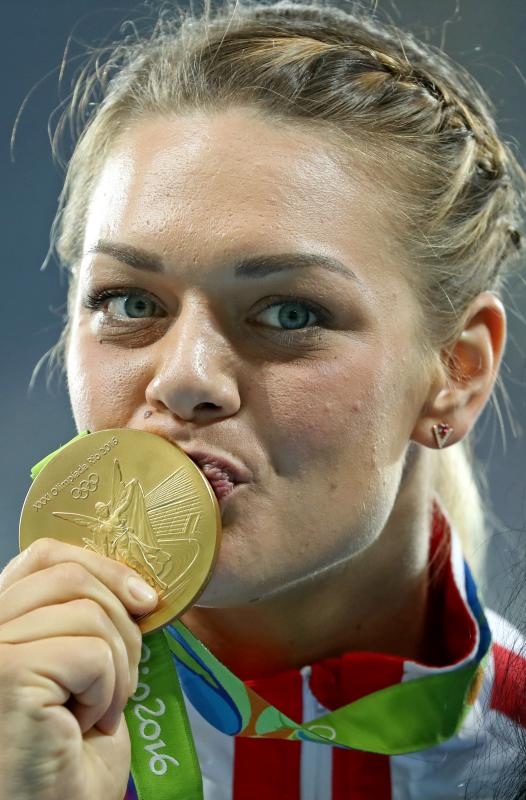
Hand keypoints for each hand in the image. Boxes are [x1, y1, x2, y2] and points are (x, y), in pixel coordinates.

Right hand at [0, 538, 157, 799]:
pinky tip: (85, 726)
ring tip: (94, 712)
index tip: (145, 599)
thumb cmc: (66, 759)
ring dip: (116, 668)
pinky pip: (93, 652)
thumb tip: (135, 586)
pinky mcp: (8, 673)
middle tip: (116, 685)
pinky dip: (108, 691)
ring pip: (89, 612)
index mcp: (0, 622)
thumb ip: (86, 617)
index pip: (45, 555)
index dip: (102, 567)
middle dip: (120, 624)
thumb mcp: (80, 670)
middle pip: (71, 576)